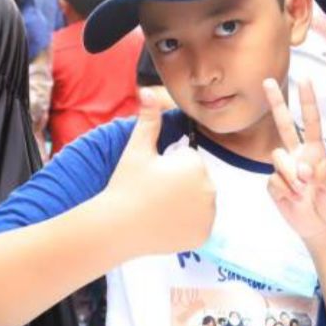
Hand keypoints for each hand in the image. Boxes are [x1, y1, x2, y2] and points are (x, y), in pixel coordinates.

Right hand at [106, 88, 215, 254]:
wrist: (116, 228)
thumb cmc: (126, 185)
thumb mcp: (136, 149)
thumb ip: (148, 119)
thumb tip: (147, 90)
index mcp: (196, 166)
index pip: (189, 160)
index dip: (169, 166)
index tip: (153, 176)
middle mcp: (209, 189)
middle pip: (197, 180)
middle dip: (180, 183)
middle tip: (154, 193)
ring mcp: (208, 215)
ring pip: (199, 201)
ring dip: (185, 203)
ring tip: (159, 207)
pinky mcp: (203, 234)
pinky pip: (199, 223)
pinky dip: (187, 224)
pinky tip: (167, 222)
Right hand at [263, 77, 325, 241]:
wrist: (320, 227)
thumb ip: (325, 173)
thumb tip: (306, 165)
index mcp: (316, 151)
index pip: (311, 122)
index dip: (307, 102)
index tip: (305, 80)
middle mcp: (297, 155)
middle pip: (283, 124)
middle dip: (276, 103)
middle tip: (267, 81)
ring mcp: (284, 169)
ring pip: (278, 157)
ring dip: (292, 175)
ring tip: (303, 190)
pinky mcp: (273, 183)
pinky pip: (274, 179)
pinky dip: (286, 190)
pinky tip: (294, 198)